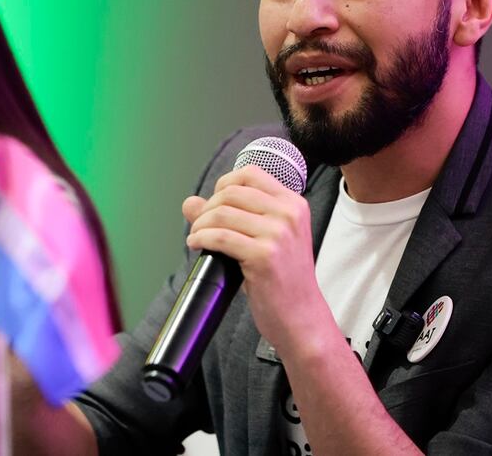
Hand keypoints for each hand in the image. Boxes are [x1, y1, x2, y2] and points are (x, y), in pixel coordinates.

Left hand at [183, 164, 324, 351]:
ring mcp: (278, 235)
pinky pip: (220, 238)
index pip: (250, 174)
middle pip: (231, 192)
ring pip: (222, 213)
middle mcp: (289, 214)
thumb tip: (190, 202)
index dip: (224, 184)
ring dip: (200, 224)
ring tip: (197, 237)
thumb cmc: (282, 279)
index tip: (214, 203)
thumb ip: (231, 215)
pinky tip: (196, 245)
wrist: (301, 317)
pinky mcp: (264, 256)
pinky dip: (200, 238)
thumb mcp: (264, 239)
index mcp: (293, 204)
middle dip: (207, 207)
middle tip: (200, 225)